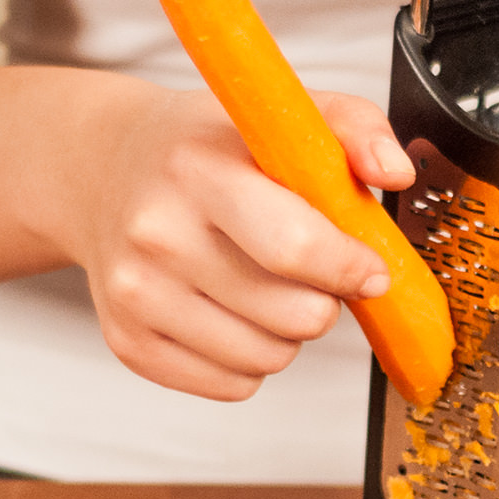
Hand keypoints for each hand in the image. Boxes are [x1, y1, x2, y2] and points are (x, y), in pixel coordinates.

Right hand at [76, 86, 413, 400]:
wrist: (104, 169)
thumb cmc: (206, 147)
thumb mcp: (280, 114)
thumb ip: (356, 128)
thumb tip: (395, 172)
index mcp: (199, 169)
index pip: (296, 247)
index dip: (353, 268)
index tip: (370, 268)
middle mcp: (158, 234)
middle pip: (296, 316)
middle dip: (325, 299)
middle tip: (309, 269)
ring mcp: (136, 294)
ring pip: (270, 358)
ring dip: (288, 331)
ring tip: (265, 284)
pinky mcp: (129, 342)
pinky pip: (234, 385)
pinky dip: (250, 358)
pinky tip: (232, 309)